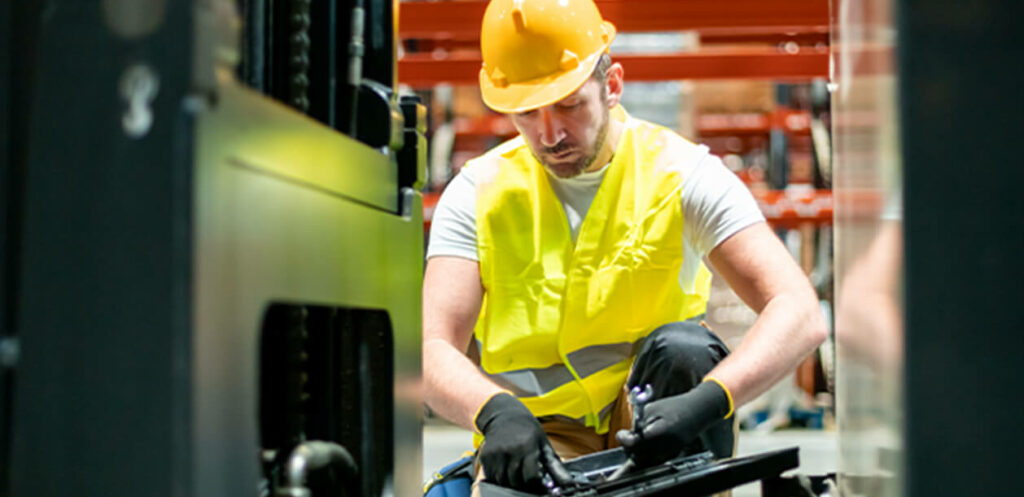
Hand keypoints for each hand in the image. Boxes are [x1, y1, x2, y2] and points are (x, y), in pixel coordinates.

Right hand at [475, 393, 570, 490]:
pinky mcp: (485, 457)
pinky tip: (507, 473)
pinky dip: (500, 480)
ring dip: (512, 485)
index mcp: (527, 447)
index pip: (532, 477)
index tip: (541, 487)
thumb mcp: (544, 445)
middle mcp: (510, 450)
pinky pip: (492, 478)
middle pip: (517, 482)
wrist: (503, 415)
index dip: (538, 486)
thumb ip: (555, 466)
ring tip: (519, 477)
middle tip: (530, 483)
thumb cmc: (528, 431)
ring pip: (504, 482)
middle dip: (526, 486)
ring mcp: (496, 454)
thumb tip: (569, 484)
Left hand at [616, 380, 730, 466]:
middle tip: (627, 436)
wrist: (698, 411)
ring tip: (636, 439)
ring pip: (646, 459)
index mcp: (661, 430)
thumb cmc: (675, 406)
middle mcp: (667, 444)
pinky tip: (646, 443)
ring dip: (637, 451)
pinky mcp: (674, 453)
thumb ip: (639, 421)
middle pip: (639, 454)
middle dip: (629, 447)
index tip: (622, 434)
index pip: (637, 442)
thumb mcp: (653, 407)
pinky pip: (655, 458)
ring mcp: (671, 451)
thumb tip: (628, 434)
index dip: (625, 439)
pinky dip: (647, 454)